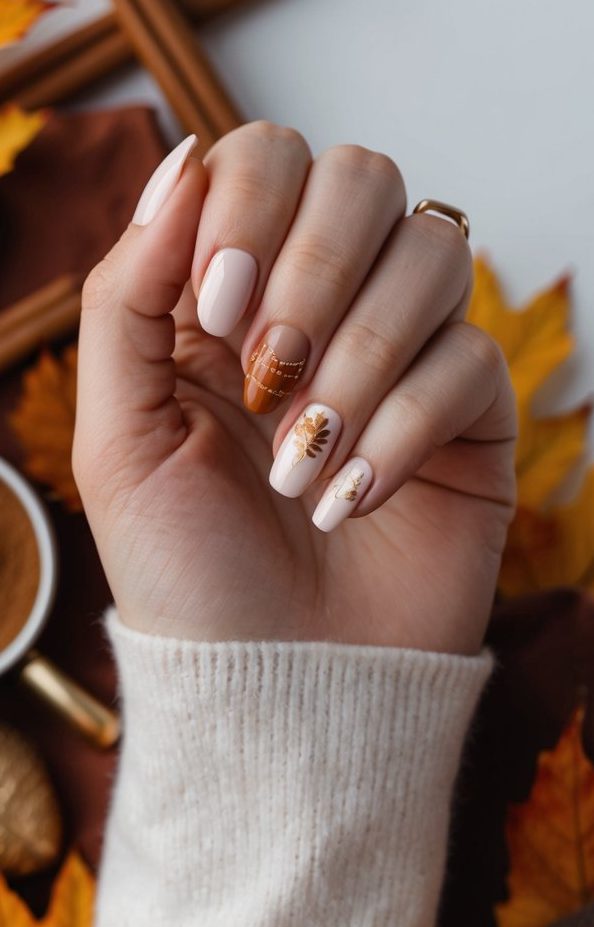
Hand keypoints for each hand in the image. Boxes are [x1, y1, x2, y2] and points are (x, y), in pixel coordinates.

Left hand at [73, 121, 516, 653]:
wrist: (276, 686)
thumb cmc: (188, 573)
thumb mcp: (116, 436)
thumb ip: (126, 293)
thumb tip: (182, 160)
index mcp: (231, 300)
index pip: (268, 159)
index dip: (250, 209)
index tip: (218, 315)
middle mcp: (324, 311)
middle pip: (365, 179)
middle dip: (315, 270)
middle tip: (271, 375)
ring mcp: (403, 358)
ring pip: (433, 256)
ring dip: (362, 360)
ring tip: (304, 465)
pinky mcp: (467, 417)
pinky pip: (471, 360)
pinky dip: (406, 429)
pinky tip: (355, 500)